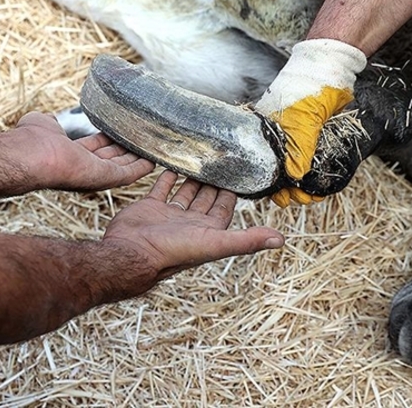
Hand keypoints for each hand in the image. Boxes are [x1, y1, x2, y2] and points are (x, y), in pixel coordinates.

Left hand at [12, 112, 154, 191]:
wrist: (30, 154)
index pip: (95, 147)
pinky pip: (129, 173)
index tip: (122, 131)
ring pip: (124, 166)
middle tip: (144, 137)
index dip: (109, 139)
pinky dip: (142, 168)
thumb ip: (50, 122)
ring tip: (156, 147)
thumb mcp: (43, 124)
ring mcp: (96, 174)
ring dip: (139, 158)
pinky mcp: (106, 178)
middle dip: (128, 149)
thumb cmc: (31, 140)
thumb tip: (49, 119)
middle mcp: (85, 167)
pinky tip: (155, 160)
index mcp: (71, 155)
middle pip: (112, 158)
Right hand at [100, 171, 283, 294]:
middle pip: (207, 198)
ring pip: (186, 192)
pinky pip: (162, 187)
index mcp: (208, 231)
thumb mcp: (215, 243)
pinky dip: (167, 176)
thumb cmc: (173, 252)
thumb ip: (246, 240)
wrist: (131, 253)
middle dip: (214, 182)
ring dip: (194, 178)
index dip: (232, 193)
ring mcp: (169, 215)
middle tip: (221, 160)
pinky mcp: (150, 206)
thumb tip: (280, 240)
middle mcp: (190, 223)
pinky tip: (172, 163)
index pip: (225, 208)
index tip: (240, 174)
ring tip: (201, 158)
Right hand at [255, 39, 366, 206]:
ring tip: (312, 196)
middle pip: (281, 170)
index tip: (284, 198)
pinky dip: (316, 173)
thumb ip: (299, 150)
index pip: (264, 165)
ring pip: (298, 167)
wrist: (329, 69)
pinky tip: (321, 183)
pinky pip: (312, 159)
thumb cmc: (305, 90)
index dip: (273, 184)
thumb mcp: (301, 122)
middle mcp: (279, 136)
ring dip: (304, 183)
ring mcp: (297, 135)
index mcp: (267, 132)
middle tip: (301, 199)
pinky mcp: (314, 134)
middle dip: (290, 188)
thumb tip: (296, 176)